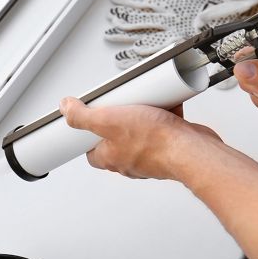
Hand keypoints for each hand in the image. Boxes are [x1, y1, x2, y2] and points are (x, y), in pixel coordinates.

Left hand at [59, 98, 221, 179]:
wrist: (192, 150)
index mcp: (110, 156)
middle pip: (116, 135)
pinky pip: (162, 126)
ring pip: (141, 129)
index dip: (87, 133)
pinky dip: (164, 113)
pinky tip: (165, 102)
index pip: (90, 149)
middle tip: (121, 102)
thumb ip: (83, 116)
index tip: (88, 118)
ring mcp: (151, 153)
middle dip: (120, 116)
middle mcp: (129, 158)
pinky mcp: (170, 145)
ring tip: (144, 100)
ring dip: (143, 113)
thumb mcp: (109, 120)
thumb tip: (65, 109)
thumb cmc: (155, 141)